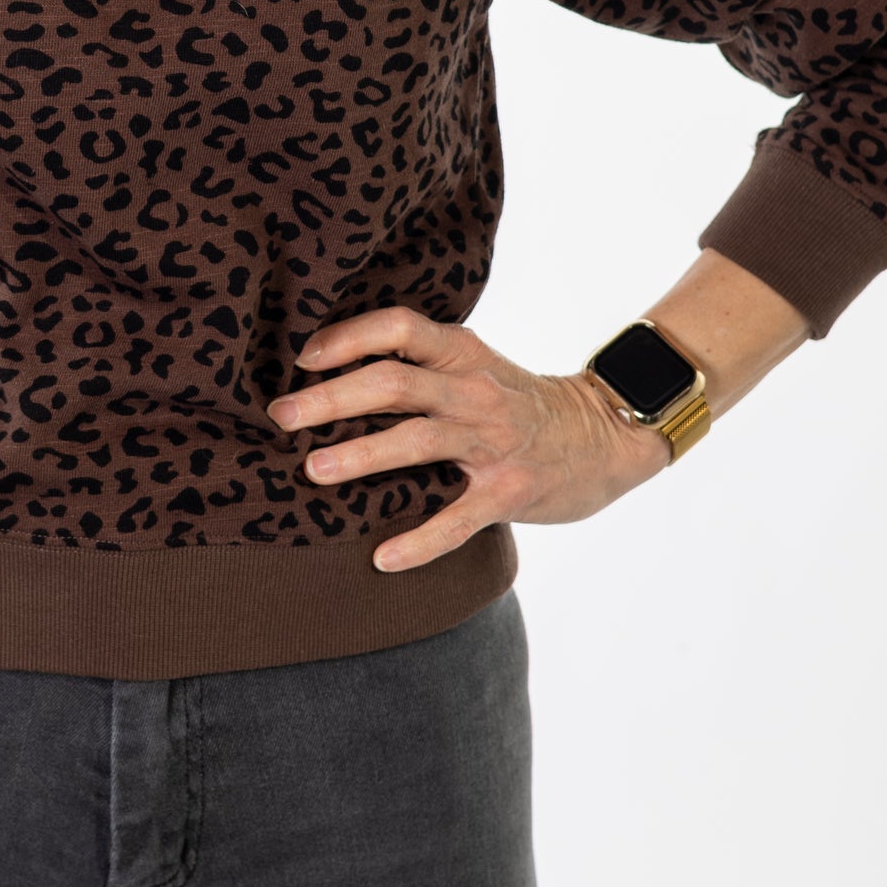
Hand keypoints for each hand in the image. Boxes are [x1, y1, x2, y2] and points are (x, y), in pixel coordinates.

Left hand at [266, 303, 671, 570]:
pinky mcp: (510, 492)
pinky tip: (382, 558)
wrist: (605, 437)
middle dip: (332, 398)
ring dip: (362, 455)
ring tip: (313, 471)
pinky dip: (419, 540)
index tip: (302, 358)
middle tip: (281, 416)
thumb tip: (332, 373)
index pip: (399, 328)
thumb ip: (421, 366)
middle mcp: (474, 392)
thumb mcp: (476, 367)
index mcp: (462, 354)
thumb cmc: (519, 404)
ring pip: (417, 440)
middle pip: (394, 383)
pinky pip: (458, 519)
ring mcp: (494, 442)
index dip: (348, 338)